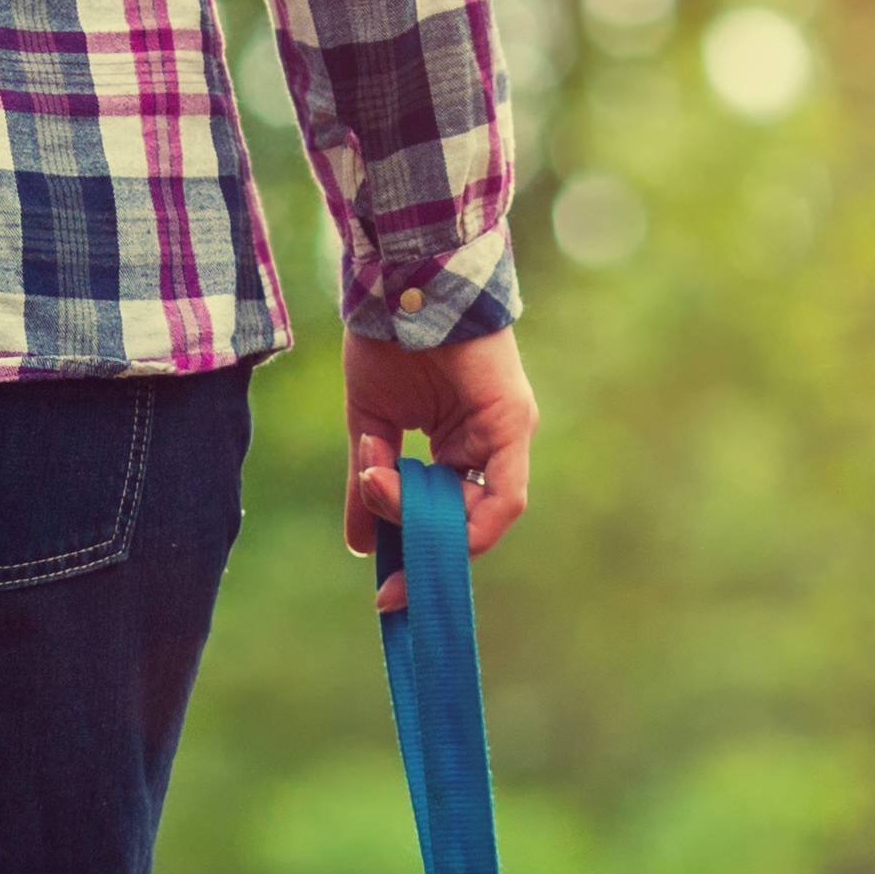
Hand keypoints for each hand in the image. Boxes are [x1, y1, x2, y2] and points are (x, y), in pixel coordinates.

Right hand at [341, 327, 535, 613]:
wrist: (400, 280)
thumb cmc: (386, 340)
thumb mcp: (368, 428)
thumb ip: (370, 486)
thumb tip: (360, 544)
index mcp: (458, 442)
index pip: (447, 516)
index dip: (419, 556)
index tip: (386, 593)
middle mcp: (488, 444)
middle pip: (465, 524)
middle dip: (424, 558)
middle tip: (388, 587)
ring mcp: (506, 434)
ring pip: (479, 516)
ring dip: (423, 521)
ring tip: (375, 485)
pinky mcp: (514, 424)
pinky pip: (502, 496)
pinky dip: (467, 522)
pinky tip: (415, 509)